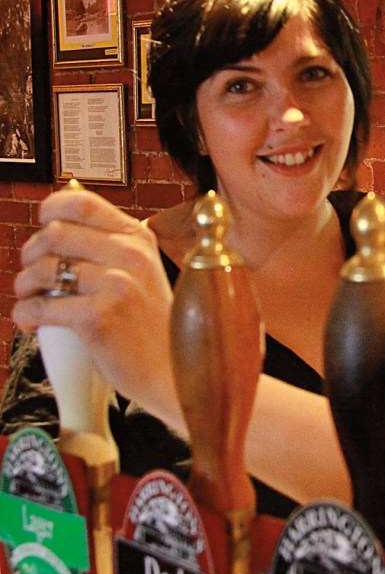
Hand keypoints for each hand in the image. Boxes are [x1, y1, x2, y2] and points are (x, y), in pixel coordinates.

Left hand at [13, 188, 176, 416]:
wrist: (172, 370)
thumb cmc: (152, 325)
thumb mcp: (143, 271)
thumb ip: (110, 243)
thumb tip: (63, 210)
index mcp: (139, 239)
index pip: (82, 203)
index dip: (50, 210)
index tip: (44, 225)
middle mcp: (130, 255)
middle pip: (55, 233)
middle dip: (31, 253)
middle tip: (35, 275)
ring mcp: (117, 285)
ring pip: (43, 268)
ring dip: (24, 285)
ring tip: (32, 299)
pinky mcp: (100, 317)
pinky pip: (41, 306)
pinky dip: (25, 314)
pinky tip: (32, 322)